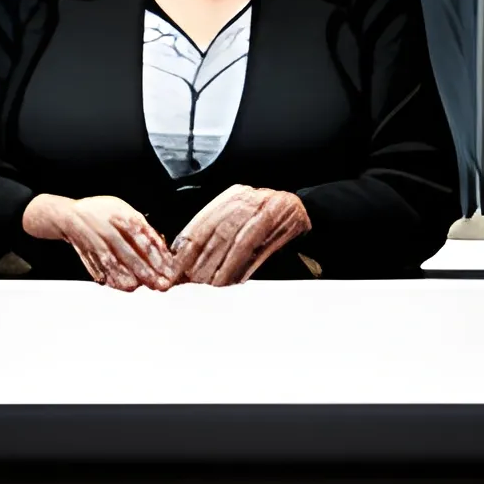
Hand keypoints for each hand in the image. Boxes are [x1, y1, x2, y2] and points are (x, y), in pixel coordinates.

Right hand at [21, 193, 172, 290]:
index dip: (156, 255)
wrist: (71, 216)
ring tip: (142, 287)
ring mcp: (97, 245)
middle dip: (147, 272)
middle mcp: (109, 231)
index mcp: (121, 216)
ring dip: (130, 279)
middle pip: (130, 255)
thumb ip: (142, 227)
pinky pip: (102, 270)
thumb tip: (160, 245)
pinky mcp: (89, 256)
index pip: (142, 238)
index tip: (167, 269)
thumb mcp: (124, 209)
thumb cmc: (102, 212)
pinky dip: (114, 280)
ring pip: (115, 265)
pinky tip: (125, 286)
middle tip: (161, 284)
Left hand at [168, 185, 311, 286]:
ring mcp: (258, 205)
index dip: (184, 247)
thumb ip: (223, 237)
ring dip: (213, 266)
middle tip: (184, 283)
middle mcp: (242, 197)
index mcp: (231, 196)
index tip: (172, 268)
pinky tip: (225, 281)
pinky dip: (234, 264)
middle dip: (195, 260)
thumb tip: (191, 262)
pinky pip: (247, 244)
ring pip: (227, 239)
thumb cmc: (274, 223)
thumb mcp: (246, 223)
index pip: (199, 223)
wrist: (311, 212)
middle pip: (210, 232)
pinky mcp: (272, 218)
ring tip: (202, 286)